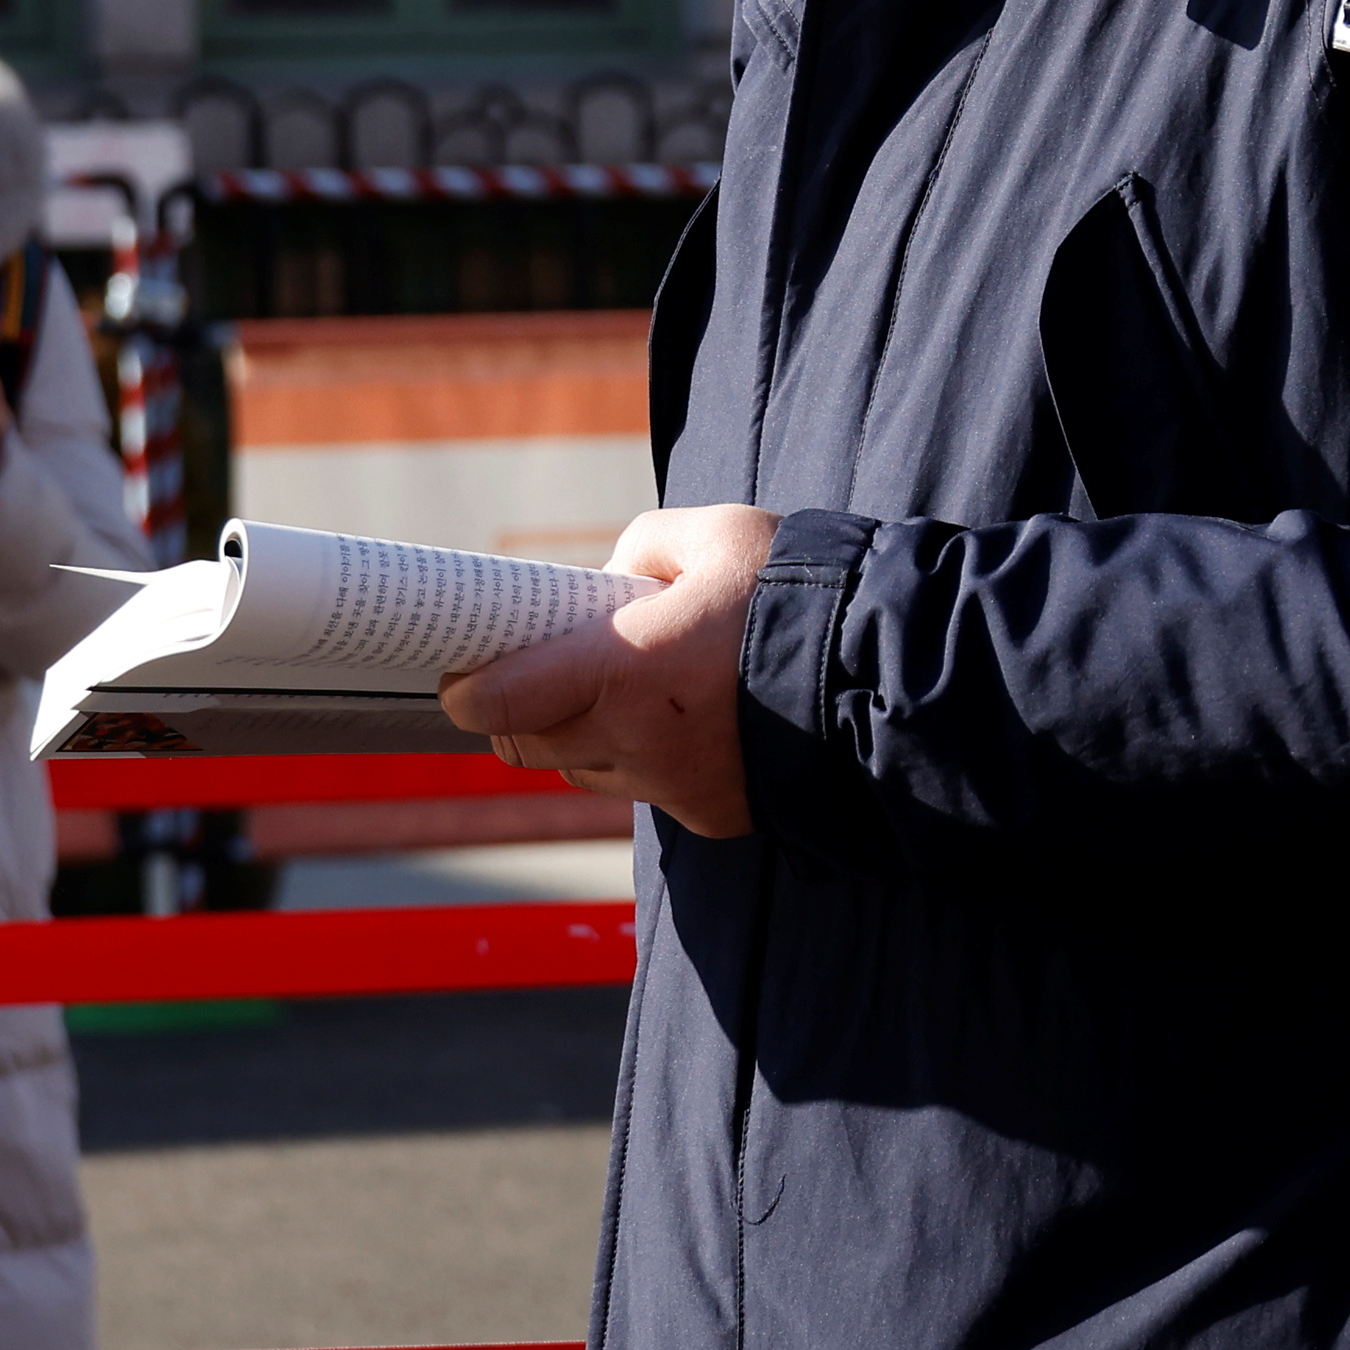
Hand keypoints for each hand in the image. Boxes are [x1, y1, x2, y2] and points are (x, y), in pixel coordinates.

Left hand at [445, 503, 775, 837]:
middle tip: (526, 679)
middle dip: (515, 714)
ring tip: (615, 695)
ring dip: (579, 739)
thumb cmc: (798, 595)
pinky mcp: (709, 814)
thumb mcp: (717, 535)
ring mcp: (673, 786)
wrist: (886, 677)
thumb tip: (606, 578)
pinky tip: (679, 723)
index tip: (464, 676)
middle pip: (527, 747)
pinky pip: (645, 792)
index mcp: (625, 668)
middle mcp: (638, 739)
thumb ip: (641, 547)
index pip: (500, 703)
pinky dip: (642, 761)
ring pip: (583, 773)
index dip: (468, 692)